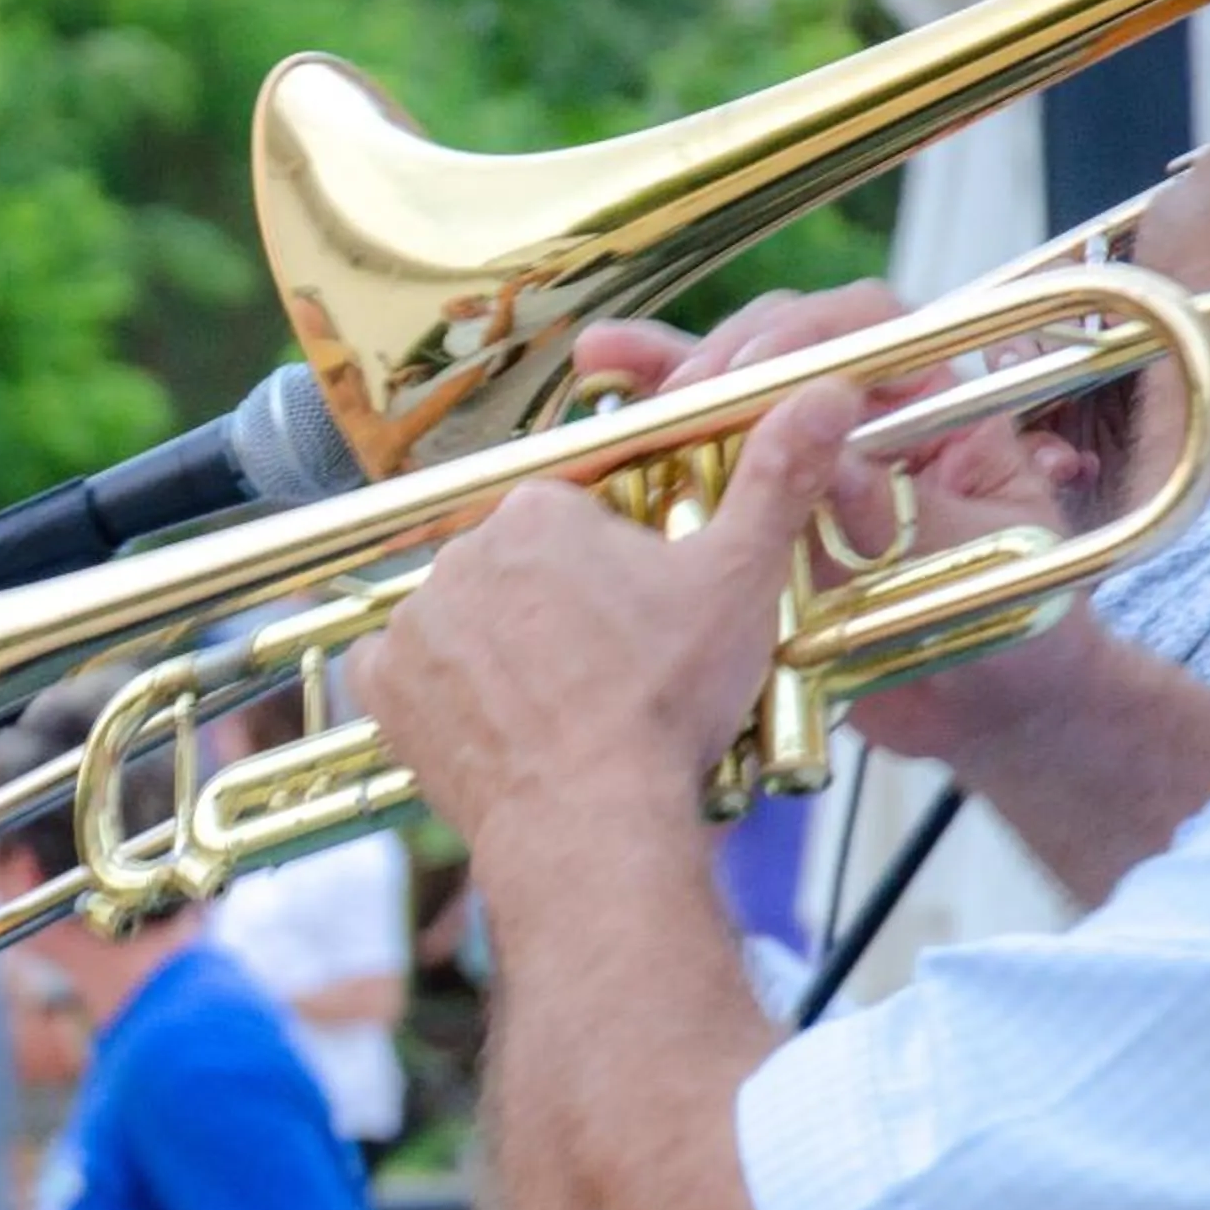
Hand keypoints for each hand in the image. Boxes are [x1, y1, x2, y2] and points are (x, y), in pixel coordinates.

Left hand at [350, 384, 850, 859]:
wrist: (590, 818)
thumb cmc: (663, 704)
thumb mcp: (739, 581)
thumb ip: (776, 479)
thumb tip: (826, 391)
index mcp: (539, 511)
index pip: (574, 520)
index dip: (614, 572)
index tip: (639, 621)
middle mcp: (460, 552)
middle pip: (516, 568)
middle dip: (556, 607)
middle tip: (605, 671)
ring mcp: (413, 620)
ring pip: (464, 618)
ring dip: (498, 648)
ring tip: (556, 703)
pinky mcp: (383, 686)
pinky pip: (404, 673)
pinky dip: (440, 693)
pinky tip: (494, 718)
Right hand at [570, 290, 1102, 770]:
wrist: (981, 715)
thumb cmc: (1018, 638)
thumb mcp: (981, 572)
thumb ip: (915, 519)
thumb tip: (840, 469)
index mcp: (942, 409)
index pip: (873, 332)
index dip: (811, 338)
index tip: (759, 377)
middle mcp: (869, 418)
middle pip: (787, 346)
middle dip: (727, 360)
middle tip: (684, 398)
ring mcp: (809, 461)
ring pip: (733, 391)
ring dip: (668, 368)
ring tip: (607, 359)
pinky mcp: (760, 508)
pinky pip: (702, 453)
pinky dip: (653, 425)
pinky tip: (601, 377)